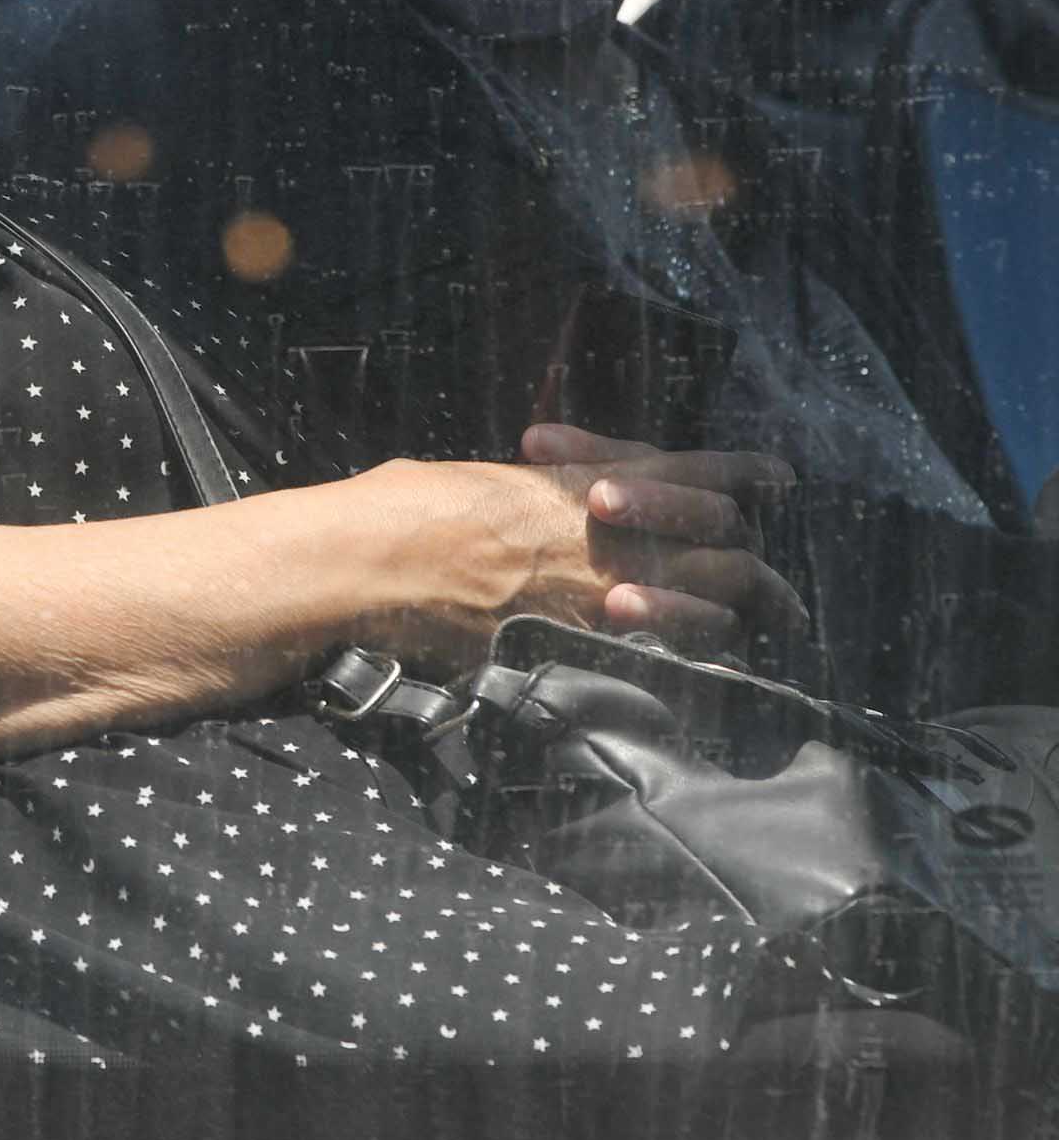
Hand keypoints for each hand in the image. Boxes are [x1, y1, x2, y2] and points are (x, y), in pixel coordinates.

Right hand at [318, 448, 796, 671]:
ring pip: (714, 602)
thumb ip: (524, 494)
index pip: (694, 470)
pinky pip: (671, 656)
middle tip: (769, 584)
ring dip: (734, 611)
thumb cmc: (397, 511)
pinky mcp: (584, 645)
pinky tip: (707, 669)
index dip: (744, 475)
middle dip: (748, 559)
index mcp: (581, 479)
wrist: (364, 568)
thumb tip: (535, 503)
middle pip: (723, 539)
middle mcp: (607, 533)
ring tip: (755, 628)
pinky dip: (694, 659)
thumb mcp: (470, 481)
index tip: (776, 478)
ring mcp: (601, 592)